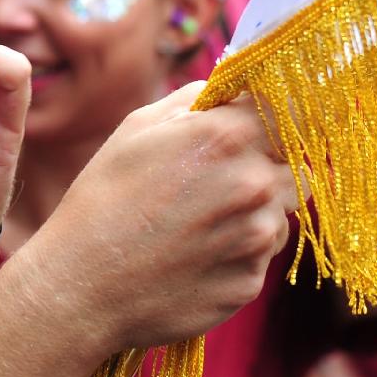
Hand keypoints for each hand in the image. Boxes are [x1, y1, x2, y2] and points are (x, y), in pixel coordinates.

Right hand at [27, 84, 293, 354]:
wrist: (81, 287)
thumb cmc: (102, 201)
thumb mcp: (136, 129)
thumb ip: (195, 101)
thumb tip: (232, 89)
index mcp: (226, 136)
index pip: (293, 111)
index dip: (278, 117)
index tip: (262, 125)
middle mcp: (253, 184)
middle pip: (295, 165)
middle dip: (267, 167)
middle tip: (219, 181)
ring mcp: (256, 238)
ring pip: (281, 212)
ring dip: (255, 211)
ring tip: (198, 222)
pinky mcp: (251, 283)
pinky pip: (261, 256)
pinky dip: (237, 252)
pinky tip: (192, 254)